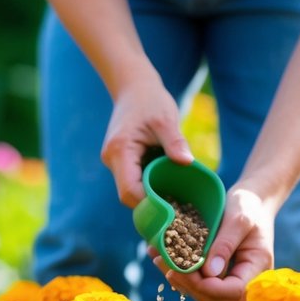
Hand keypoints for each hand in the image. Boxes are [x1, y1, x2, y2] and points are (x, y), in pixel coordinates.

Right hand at [100, 74, 193, 207]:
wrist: (134, 88)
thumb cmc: (151, 101)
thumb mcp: (166, 120)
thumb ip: (175, 143)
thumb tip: (187, 163)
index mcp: (120, 150)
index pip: (129, 191)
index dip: (149, 204)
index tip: (173, 211)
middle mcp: (112, 159)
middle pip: (128, 195)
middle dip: (151, 205)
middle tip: (178, 212)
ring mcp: (114, 162)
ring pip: (130, 191)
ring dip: (151, 197)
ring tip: (176, 202)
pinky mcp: (121, 162)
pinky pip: (134, 182)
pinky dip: (149, 188)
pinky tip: (168, 189)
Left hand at [156, 186, 275, 300]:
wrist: (253, 203)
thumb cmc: (249, 206)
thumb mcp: (238, 219)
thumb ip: (225, 244)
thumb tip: (209, 273)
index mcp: (258, 267)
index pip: (235, 292)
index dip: (207, 287)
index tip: (182, 270)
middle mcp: (250, 282)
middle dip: (192, 288)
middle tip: (168, 267)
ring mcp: (237, 283)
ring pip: (210, 300)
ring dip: (184, 286)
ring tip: (162, 263)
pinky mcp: (224, 280)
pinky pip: (205, 291)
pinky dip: (186, 283)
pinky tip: (168, 267)